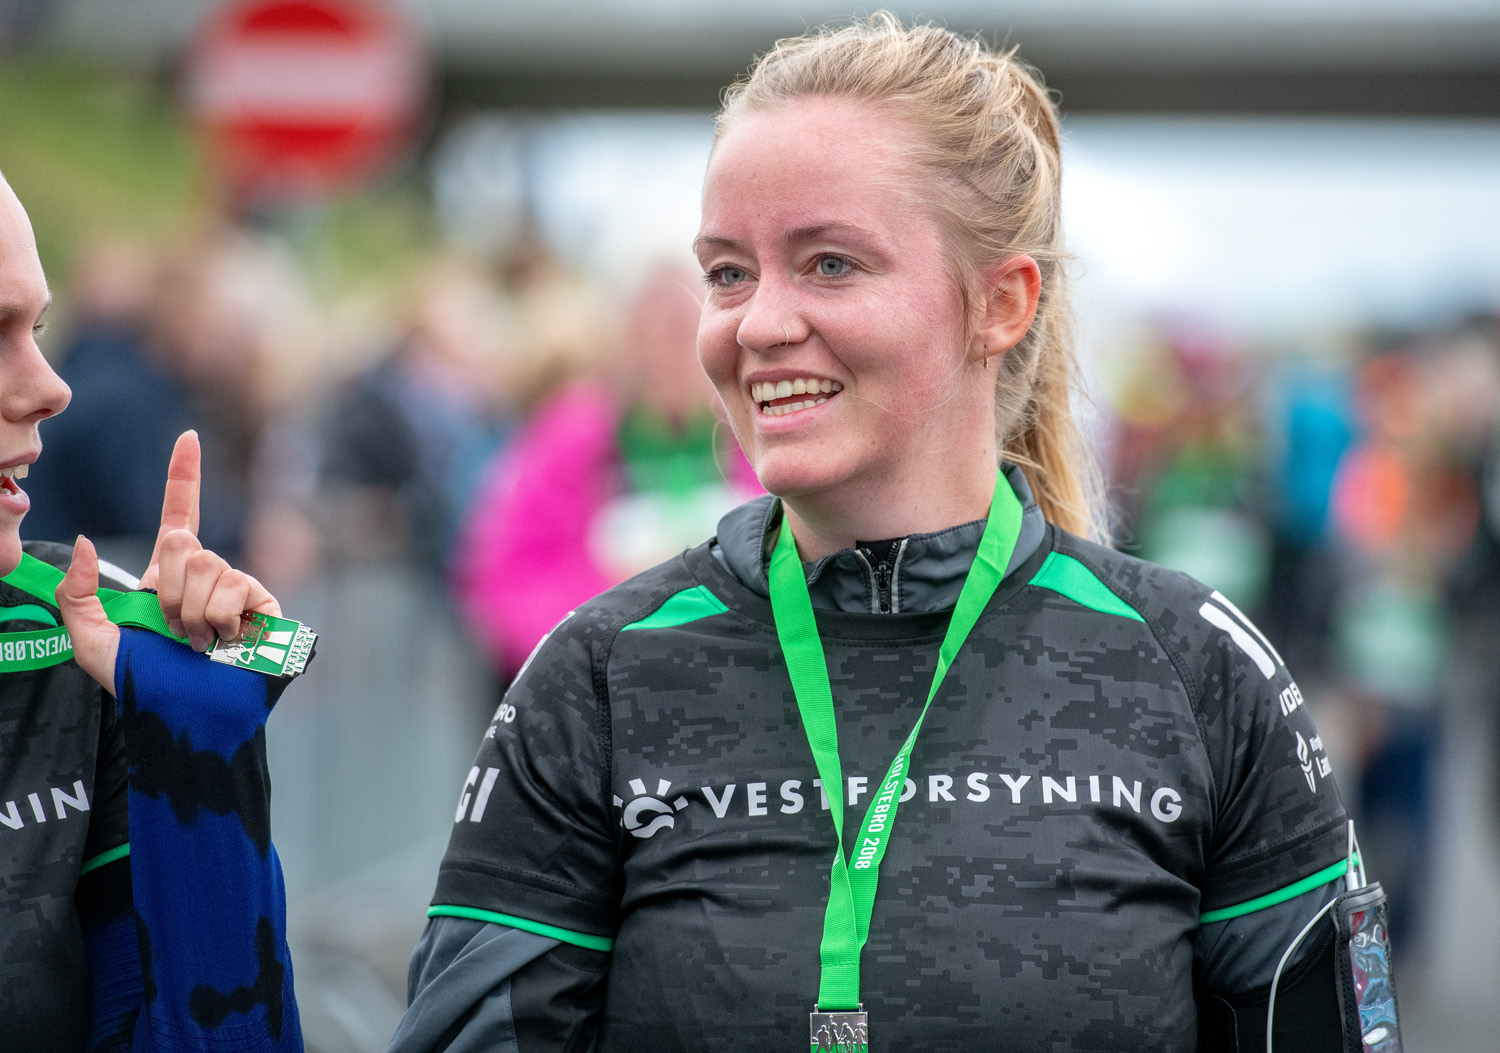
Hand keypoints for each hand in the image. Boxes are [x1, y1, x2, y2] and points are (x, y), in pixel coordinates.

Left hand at [57, 431, 280, 694]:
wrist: (185, 715)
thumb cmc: (142, 682)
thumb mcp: (90, 638)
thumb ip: (76, 590)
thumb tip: (86, 542)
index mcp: (170, 576)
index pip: (179, 513)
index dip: (183, 475)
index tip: (188, 437)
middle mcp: (208, 575)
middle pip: (184, 543)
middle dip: (168, 587)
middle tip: (173, 629)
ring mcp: (238, 588)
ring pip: (208, 567)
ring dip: (193, 611)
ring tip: (199, 643)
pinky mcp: (263, 605)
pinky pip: (236, 586)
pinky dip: (220, 617)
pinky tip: (225, 642)